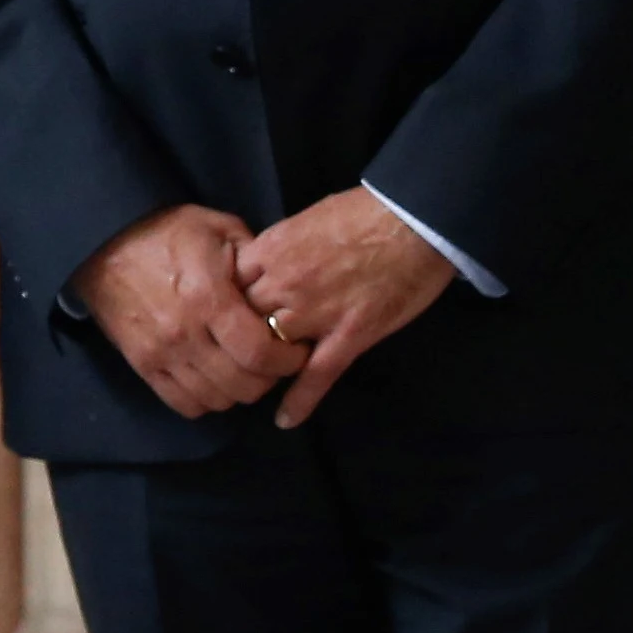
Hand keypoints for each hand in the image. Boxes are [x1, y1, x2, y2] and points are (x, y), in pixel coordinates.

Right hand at [73, 203, 305, 417]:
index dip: (288, 360)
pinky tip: (213, 379)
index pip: (260, 353)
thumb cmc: (166, 232)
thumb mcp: (217, 228)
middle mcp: (184, 333)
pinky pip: (184, 403)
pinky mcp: (142, 364)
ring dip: (238, 391)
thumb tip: (282, 287)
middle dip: (269, 378)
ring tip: (242, 369)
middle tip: (272, 359)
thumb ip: (255, 256)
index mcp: (207, 298)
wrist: (101, 242)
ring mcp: (159, 353)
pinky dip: (206, 400)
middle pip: (242, 385)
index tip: (295, 349)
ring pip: (216, 399)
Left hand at [235, 189, 457, 428]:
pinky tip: (285, 420)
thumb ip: (277, 248)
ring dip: (265, 364)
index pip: (226, 287)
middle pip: (243, 321)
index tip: (220, 315)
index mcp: (270, 252)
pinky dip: (299, 400)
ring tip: (254, 381)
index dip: (223, 303)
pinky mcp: (349, 336)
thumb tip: (260, 265)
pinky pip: (317, 375)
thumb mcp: (303, 220)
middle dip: (239, 335)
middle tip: (234, 352)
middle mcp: (284, 285)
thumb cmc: (361, 212)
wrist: (412, 221)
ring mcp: (316, 313)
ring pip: (272, 349)